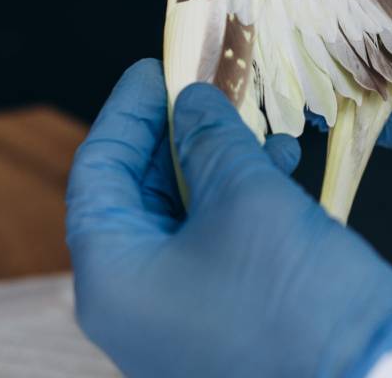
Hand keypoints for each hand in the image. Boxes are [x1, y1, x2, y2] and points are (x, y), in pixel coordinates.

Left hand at [66, 59, 391, 377]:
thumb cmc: (295, 301)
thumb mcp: (247, 198)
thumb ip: (210, 138)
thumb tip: (191, 102)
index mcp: (112, 276)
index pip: (96, 172)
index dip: (125, 112)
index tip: (154, 69)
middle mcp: (130, 303)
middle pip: (135, 193)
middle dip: (176, 134)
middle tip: (209, 85)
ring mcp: (172, 319)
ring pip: (179, 217)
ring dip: (215, 163)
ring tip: (256, 122)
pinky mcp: (216, 324)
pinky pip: (210, 246)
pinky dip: (236, 201)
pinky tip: (278, 165)